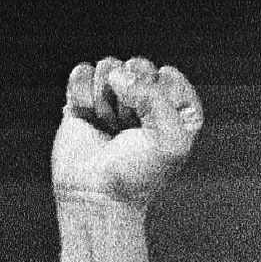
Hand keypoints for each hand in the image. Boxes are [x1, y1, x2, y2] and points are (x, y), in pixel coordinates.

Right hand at [53, 57, 202, 208]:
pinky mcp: (86, 97)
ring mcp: (116, 95)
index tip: (148, 133)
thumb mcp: (169, 141)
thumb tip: (116, 75)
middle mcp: (149, 96)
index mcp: (179, 106)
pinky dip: (81, 95)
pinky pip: (83, 72)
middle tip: (126, 130)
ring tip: (108, 127)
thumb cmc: (137, 175)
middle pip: (138, 65)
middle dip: (128, 100)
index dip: (154, 104)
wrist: (95, 196)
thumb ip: (155, 97)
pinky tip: (87, 117)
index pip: (168, 77)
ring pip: (109, 66)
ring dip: (104, 101)